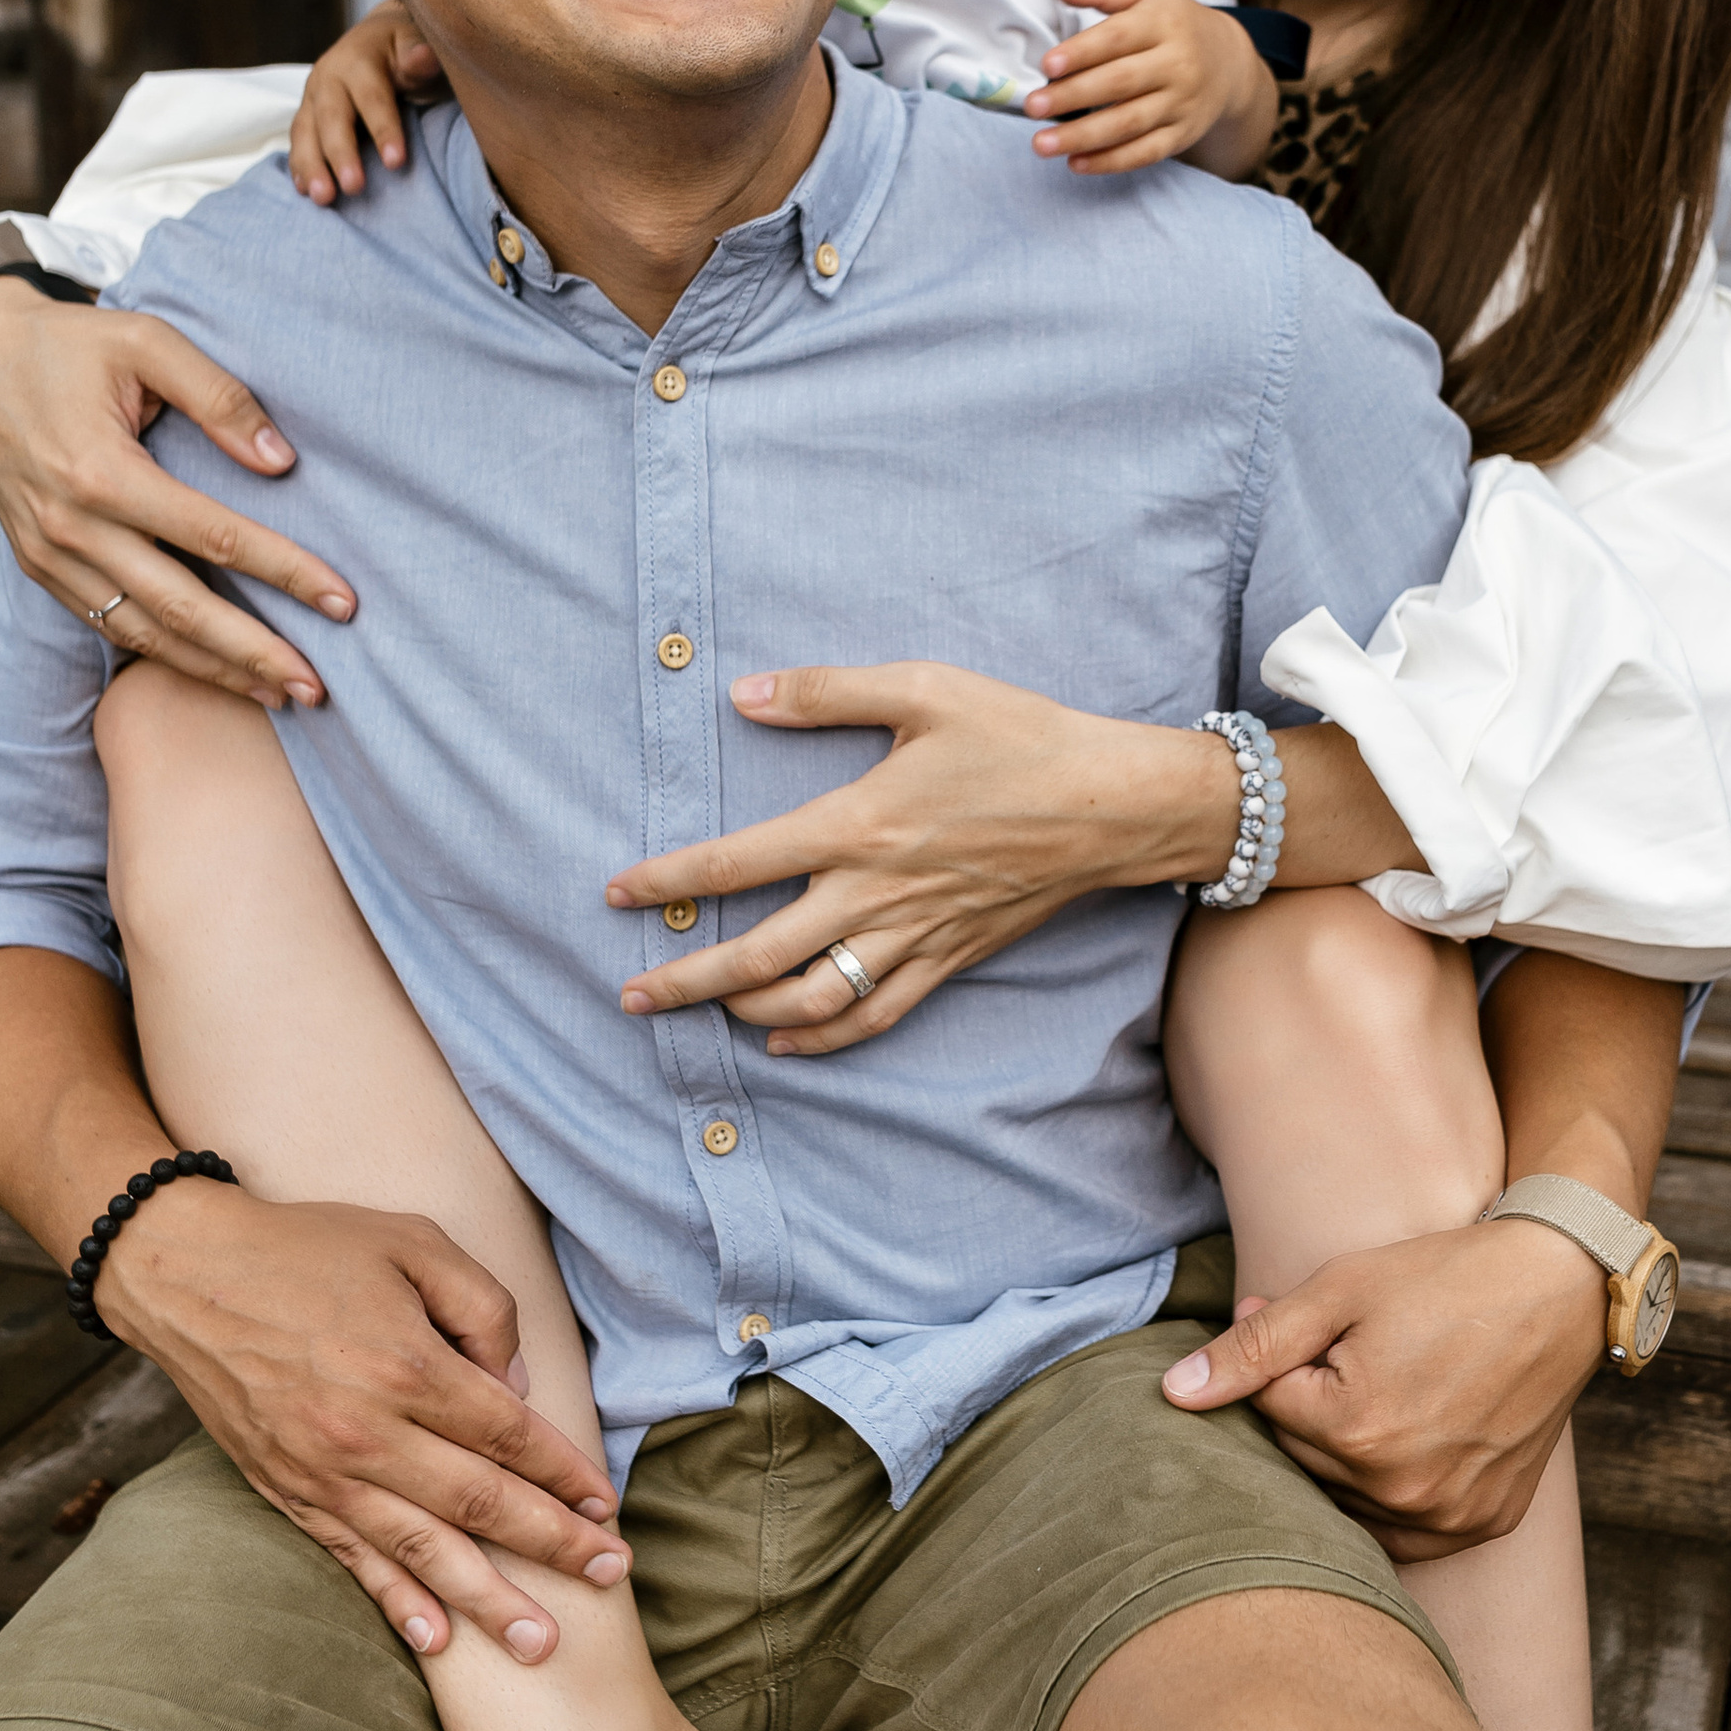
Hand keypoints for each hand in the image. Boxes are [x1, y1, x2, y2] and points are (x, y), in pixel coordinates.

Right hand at [0, 278, 357, 707]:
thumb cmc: (72, 345)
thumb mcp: (147, 341)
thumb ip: (218, 397)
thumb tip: (281, 462)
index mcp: (101, 471)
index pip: (214, 536)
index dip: (285, 572)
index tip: (343, 602)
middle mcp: (72, 526)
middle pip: (180, 608)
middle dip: (254, 652)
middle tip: (318, 688)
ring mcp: (50, 555)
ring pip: (143, 632)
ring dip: (214, 670)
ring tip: (279, 694)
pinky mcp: (41, 568)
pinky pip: (109, 625)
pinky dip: (165, 654)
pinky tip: (215, 670)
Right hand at [98, 1179, 629, 1660]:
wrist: (186, 1274)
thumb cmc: (310, 1247)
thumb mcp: (414, 1241)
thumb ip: (483, 1309)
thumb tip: (518, 1391)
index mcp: (407, 1365)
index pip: (509, 1436)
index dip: (564, 1474)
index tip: (608, 1506)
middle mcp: (367, 1431)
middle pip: (480, 1504)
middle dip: (553, 1545)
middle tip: (611, 1576)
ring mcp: (323, 1471)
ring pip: (423, 1549)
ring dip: (487, 1600)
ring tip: (542, 1644)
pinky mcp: (286, 1492)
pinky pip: (352, 1559)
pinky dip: (397, 1602)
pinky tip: (437, 1640)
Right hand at [288, 0, 445, 202]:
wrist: (377, 37)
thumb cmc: (406, 50)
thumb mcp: (417, 47)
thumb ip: (420, 57)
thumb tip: (424, 56)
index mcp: (359, 59)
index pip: (372, 98)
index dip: (384, 129)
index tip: (397, 162)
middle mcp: (329, 77)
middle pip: (331, 118)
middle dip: (341, 154)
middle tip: (354, 188)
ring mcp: (313, 97)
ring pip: (306, 132)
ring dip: (311, 167)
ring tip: (322, 198)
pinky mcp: (306, 115)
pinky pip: (298, 142)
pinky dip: (299, 167)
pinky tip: (304, 191)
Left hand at [608, 661, 1237, 1051]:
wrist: (1113, 803)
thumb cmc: (1020, 736)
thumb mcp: (923, 689)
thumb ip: (825, 691)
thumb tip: (742, 694)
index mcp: (859, 823)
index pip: (737, 863)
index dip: (669, 882)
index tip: (618, 893)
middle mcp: (877, 892)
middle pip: (758, 954)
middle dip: (685, 980)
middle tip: (631, 993)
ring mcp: (914, 934)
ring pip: (811, 998)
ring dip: (746, 1012)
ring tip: (702, 1008)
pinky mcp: (949, 957)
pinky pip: (875, 1015)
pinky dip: (824, 1037)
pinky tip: (787, 1041)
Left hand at [1029, 0, 1277, 178]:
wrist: (1229, 62)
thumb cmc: (1173, 24)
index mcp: (1162, 23)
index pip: (1118, 38)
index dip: (1082, 52)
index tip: (1047, 65)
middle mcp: (1176, 64)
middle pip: (1120, 83)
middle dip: (1073, 97)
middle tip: (1033, 107)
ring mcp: (1181, 102)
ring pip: (1130, 123)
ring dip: (1084, 137)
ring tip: (1042, 144)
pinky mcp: (1182, 134)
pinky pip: (1145, 152)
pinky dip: (1111, 162)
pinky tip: (1076, 163)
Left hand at [1160, 1223, 1608, 1560]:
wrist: (1560, 1287)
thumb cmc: (1446, 1277)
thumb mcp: (1341, 1290)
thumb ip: (1254, 1348)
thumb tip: (1173, 1394)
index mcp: (1355, 1430)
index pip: (1269, 1411)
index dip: (1285, 1359)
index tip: (1320, 1324)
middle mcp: (1400, 1490)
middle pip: (1305, 1460)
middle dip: (1313, 1406)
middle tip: (1358, 1350)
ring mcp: (1446, 1516)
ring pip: (1349, 1498)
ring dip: (1348, 1453)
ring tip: (1392, 1387)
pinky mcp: (1481, 1523)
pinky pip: (1404, 1530)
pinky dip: (1391, 1495)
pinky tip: (1410, 1441)